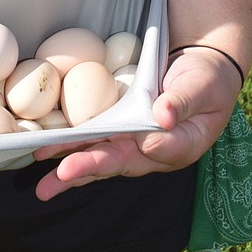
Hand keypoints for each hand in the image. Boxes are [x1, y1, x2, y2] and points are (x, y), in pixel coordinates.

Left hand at [32, 46, 241, 200]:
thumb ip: (183, 100)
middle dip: (89, 168)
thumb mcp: (203, 86)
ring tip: (45, 183)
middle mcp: (153, 150)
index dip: (148, 146)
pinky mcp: (119, 127)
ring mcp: (134, 140)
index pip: (162, 149)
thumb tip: (163, 115)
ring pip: (101, 156)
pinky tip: (48, 153)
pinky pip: (95, 140)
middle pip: (120, 161)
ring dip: (72, 167)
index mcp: (181, 144)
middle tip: (63, 175)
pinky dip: (72, 148)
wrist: (199, 68)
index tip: (143, 141)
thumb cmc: (207, 79)